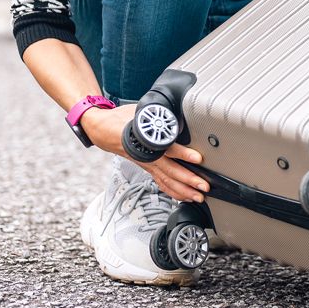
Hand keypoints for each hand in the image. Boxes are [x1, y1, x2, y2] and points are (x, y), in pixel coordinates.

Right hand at [79, 104, 210, 202]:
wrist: (104, 130)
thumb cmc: (123, 120)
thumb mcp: (141, 111)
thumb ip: (158, 113)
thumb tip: (174, 111)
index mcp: (148, 142)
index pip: (168, 148)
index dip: (183, 154)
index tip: (198, 158)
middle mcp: (149, 157)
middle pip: (170, 170)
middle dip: (188, 179)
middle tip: (204, 185)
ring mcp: (148, 165)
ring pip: (166, 180)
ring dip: (183, 190)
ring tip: (198, 196)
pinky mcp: (148, 168)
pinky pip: (161, 183)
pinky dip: (172, 191)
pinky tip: (183, 197)